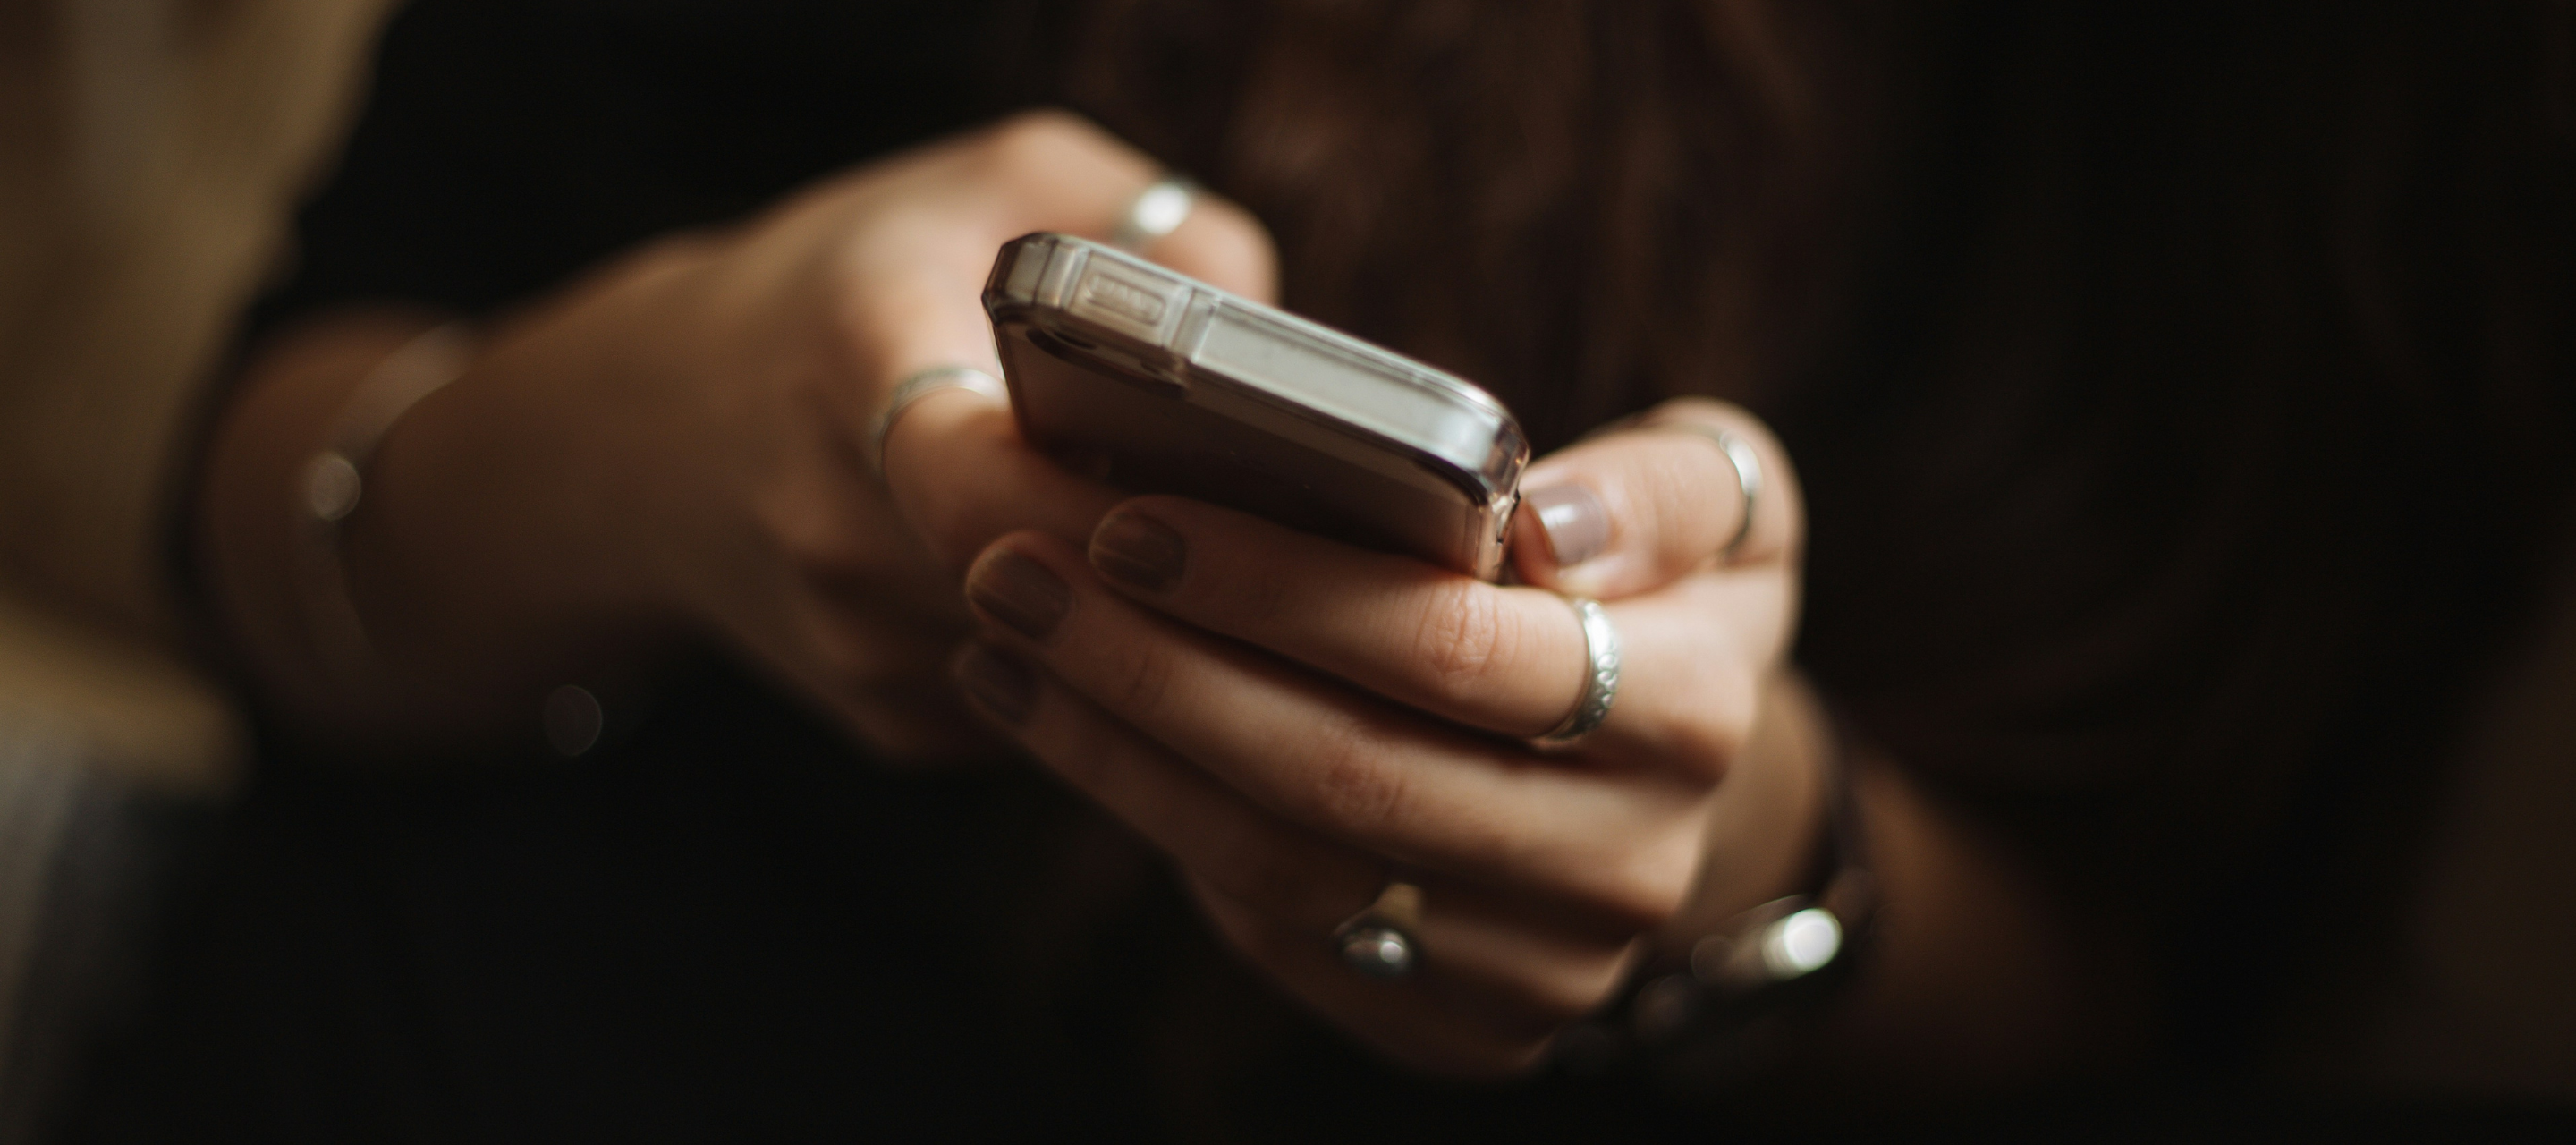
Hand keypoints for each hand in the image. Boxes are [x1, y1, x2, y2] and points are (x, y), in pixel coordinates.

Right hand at [313, 111, 1273, 755]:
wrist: (653, 434)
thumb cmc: (854, 285)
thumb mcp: (997, 183)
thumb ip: (1148, 225)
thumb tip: (1277, 336)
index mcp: (850, 359)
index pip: (978, 475)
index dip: (1112, 502)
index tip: (1220, 485)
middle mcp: (832, 521)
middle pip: (1050, 588)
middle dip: (1180, 570)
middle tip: (1306, 539)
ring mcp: (854, 643)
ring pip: (1069, 663)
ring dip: (1162, 627)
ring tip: (1246, 562)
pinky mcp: (887, 721)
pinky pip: (1047, 706)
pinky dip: (1112, 664)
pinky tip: (1142, 602)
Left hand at [952, 398, 1824, 1073]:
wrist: (1668, 781)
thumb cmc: (1657, 593)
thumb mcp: (1722, 502)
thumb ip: (1663, 488)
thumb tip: (1547, 525)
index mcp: (1694, 711)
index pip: (1455, 650)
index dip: (1279, 588)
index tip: (1131, 518)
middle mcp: (1627, 864)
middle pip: (1345, 772)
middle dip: (1154, 667)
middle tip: (1013, 570)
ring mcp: (1539, 970)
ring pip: (1286, 864)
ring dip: (1116, 747)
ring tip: (1005, 635)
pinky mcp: (1457, 1029)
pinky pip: (1275, 928)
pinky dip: (1149, 816)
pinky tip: (1058, 719)